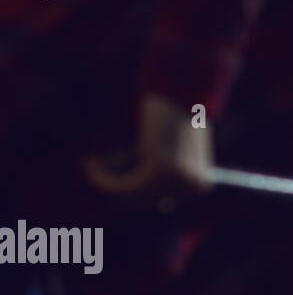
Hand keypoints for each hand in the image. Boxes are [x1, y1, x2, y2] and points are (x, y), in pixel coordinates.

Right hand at [82, 94, 212, 211]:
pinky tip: (89, 164)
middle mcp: (191, 188)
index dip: (130, 194)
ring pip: (127, 197)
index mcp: (200, 185)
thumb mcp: (177, 150)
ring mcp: (177, 181)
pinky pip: (120, 187)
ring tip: (90, 165)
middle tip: (96, 172)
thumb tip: (139, 193)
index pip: (158, 203)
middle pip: (142, 202)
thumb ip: (163, 172)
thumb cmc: (178, 115)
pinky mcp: (160, 171)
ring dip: (102, 182)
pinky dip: (100, 178)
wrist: (182, 91)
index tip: (112, 178)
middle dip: (114, 188)